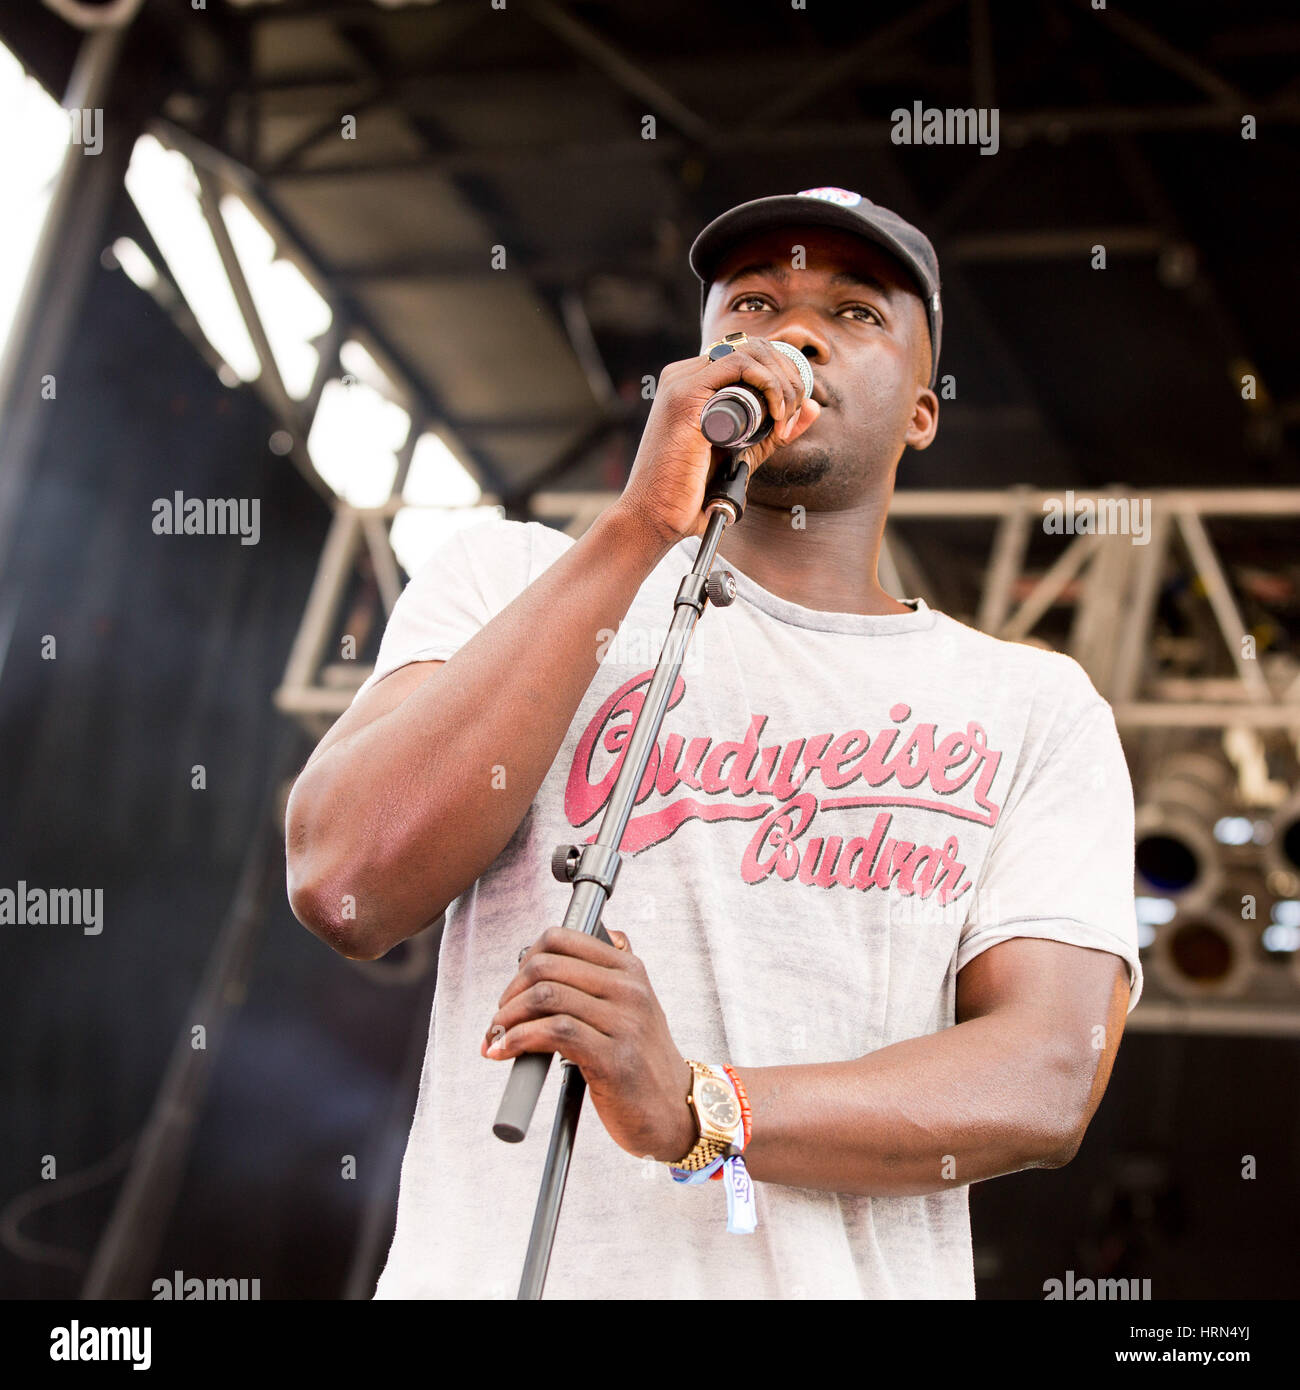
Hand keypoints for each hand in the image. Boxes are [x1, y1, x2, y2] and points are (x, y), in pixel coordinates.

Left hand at [481, 926, 696, 1162]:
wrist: (675, 1112)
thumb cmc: (643, 1063)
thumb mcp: (633, 1008)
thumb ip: (602, 977)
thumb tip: (548, 957)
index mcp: (629, 969)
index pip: (561, 938)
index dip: (525, 959)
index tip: (515, 986)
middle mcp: (629, 989)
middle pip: (546, 966)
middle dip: (510, 993)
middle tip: (501, 1018)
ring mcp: (624, 1021)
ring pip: (545, 996)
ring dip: (507, 1019)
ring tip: (498, 1037)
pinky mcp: (614, 1057)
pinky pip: (553, 1032)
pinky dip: (518, 1039)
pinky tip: (507, 1051)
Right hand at [615, 339, 820, 549]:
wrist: (655, 516)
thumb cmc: (690, 492)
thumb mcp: (745, 453)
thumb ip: (776, 431)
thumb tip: (812, 408)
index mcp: (693, 384)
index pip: (749, 355)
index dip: (782, 374)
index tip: (793, 409)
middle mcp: (684, 376)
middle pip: (754, 348)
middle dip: (788, 376)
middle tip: (793, 413)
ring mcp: (682, 382)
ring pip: (751, 351)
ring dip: (782, 381)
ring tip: (785, 417)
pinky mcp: (685, 396)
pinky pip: (739, 365)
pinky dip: (769, 383)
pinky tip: (776, 413)